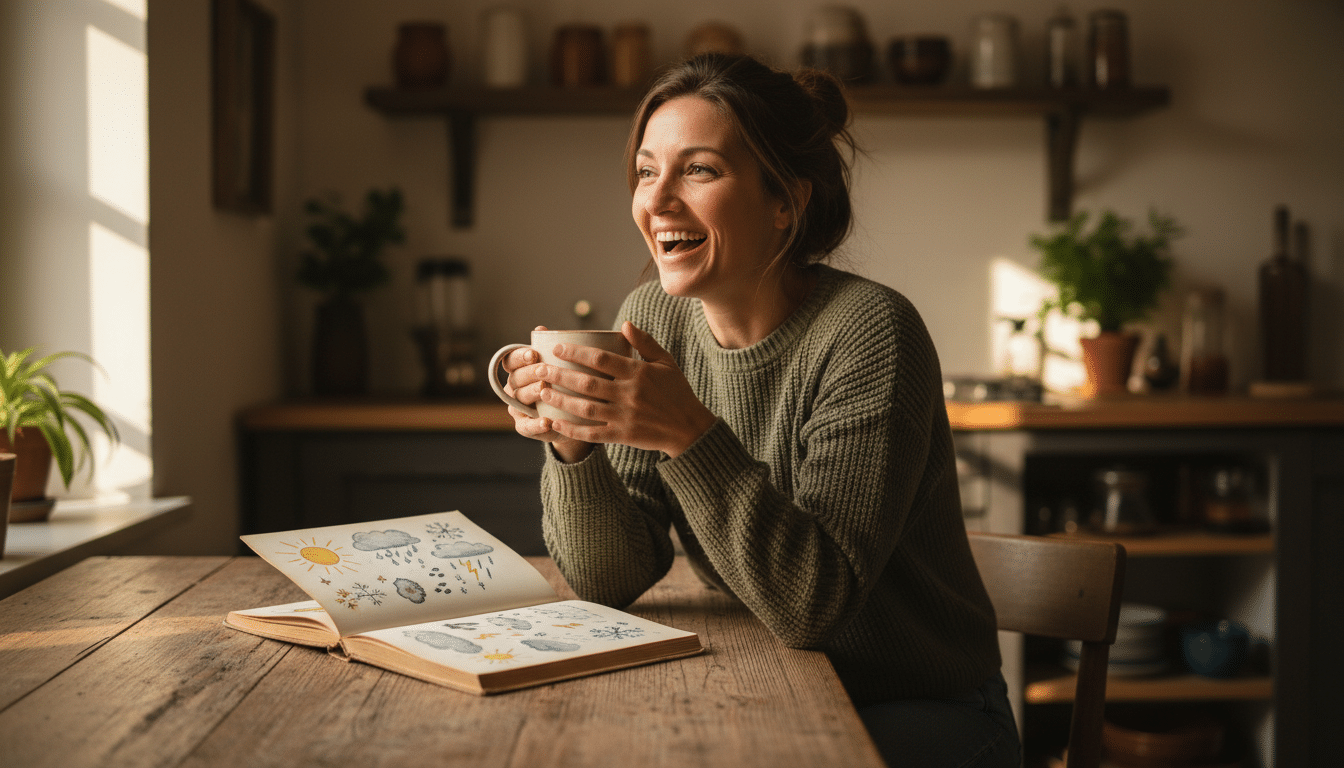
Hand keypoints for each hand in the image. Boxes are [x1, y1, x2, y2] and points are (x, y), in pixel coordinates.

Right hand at [499, 326, 591, 458]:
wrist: (575, 415)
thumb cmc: (576, 381)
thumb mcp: (575, 364)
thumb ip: (570, 346)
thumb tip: (582, 327)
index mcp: (524, 367)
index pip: (512, 358)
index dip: (520, 355)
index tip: (535, 353)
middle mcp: (518, 386)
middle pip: (516, 378)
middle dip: (527, 373)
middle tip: (542, 372)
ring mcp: (520, 407)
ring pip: (519, 400)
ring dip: (530, 395)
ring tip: (543, 392)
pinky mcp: (527, 427)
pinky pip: (527, 427)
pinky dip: (536, 425)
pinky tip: (548, 423)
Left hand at [535, 322, 716, 457]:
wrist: (690, 428)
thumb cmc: (677, 392)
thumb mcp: (666, 363)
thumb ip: (645, 343)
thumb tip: (624, 324)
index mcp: (639, 373)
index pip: (600, 360)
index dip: (575, 353)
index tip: (557, 348)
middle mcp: (630, 395)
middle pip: (587, 383)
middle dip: (559, 375)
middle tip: (539, 369)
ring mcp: (625, 417)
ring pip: (586, 408)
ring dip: (561, 400)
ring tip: (542, 392)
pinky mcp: (623, 436)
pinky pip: (593, 434)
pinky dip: (572, 430)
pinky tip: (555, 423)